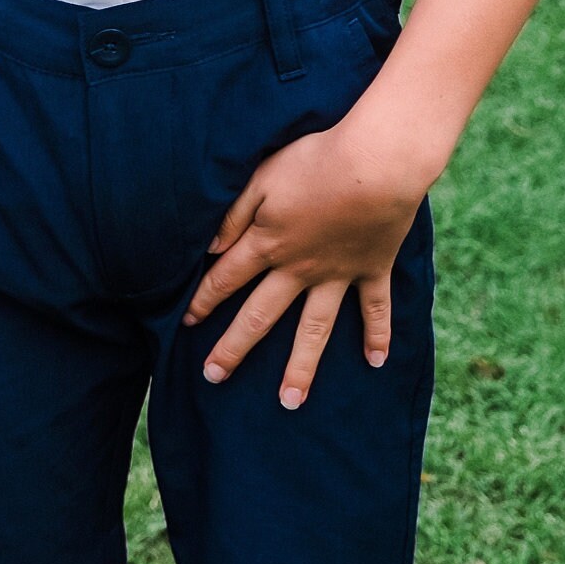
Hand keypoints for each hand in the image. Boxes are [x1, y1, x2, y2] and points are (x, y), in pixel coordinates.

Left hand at [182, 112, 431, 409]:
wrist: (376, 164)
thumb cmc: (314, 161)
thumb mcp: (261, 178)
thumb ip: (234, 214)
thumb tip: (209, 249)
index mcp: (268, 244)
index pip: (226, 278)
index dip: (203, 300)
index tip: (186, 323)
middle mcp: (299, 269)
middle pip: (260, 315)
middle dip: (234, 348)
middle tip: (214, 377)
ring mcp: (338, 274)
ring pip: (314, 329)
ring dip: (301, 367)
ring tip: (289, 402)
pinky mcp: (372, 269)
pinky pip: (375, 309)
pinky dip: (378, 335)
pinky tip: (376, 362)